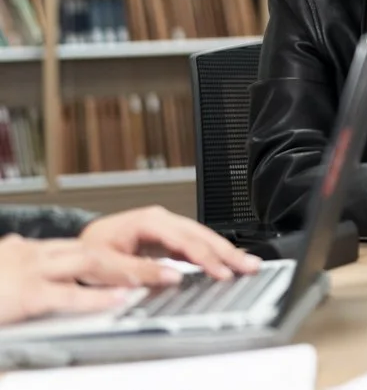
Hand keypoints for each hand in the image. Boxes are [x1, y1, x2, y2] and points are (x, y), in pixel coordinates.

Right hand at [0, 234, 177, 324]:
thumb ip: (9, 257)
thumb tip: (15, 246)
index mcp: (28, 252)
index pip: (84, 249)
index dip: (120, 257)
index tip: (146, 264)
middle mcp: (33, 255)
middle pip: (97, 251)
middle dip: (137, 259)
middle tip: (170, 268)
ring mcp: (28, 272)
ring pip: (92, 263)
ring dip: (132, 270)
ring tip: (162, 278)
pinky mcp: (22, 295)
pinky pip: (67, 294)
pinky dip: (97, 296)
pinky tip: (121, 299)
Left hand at [79, 206, 258, 280]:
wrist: (77, 249)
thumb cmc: (87, 253)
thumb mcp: (106, 262)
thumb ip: (138, 270)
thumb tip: (171, 277)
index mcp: (148, 220)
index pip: (185, 239)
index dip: (206, 257)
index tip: (221, 272)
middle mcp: (161, 220)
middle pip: (201, 235)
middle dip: (228, 251)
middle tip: (250, 265)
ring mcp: (166, 228)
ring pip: (203, 238)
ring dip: (226, 253)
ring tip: (248, 264)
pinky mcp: (168, 239)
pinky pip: (196, 244)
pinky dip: (213, 254)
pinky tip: (227, 262)